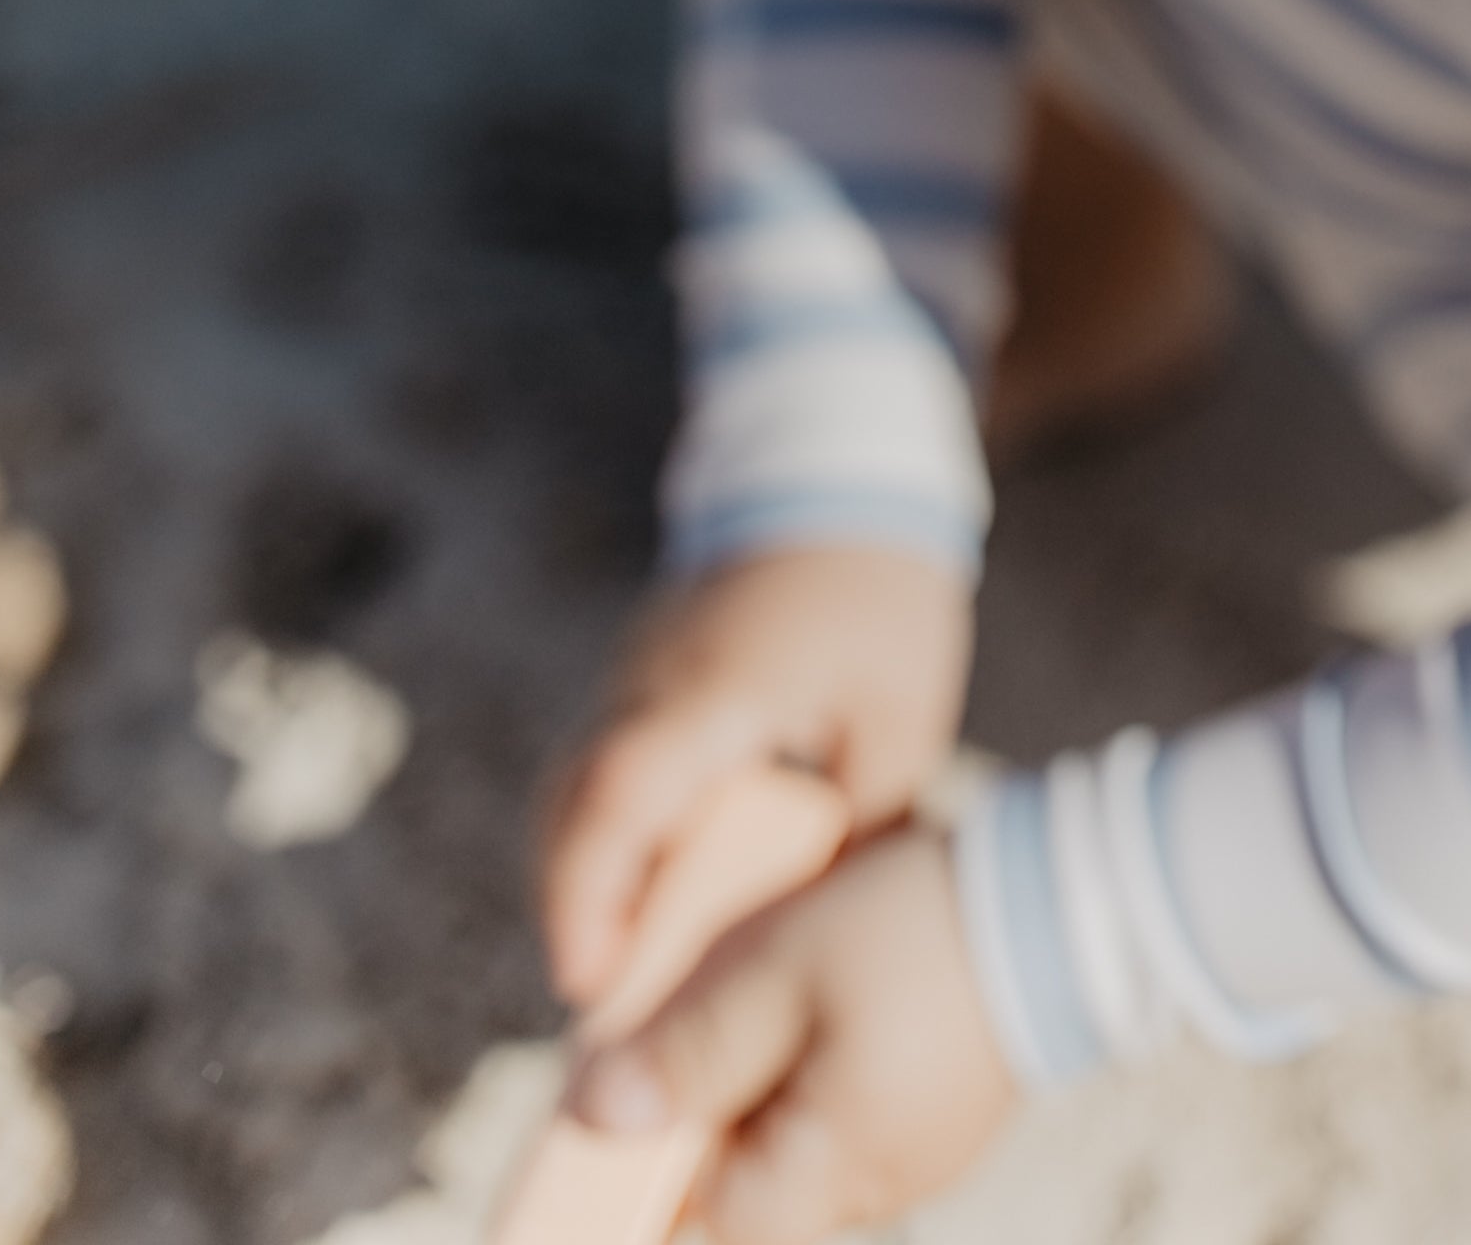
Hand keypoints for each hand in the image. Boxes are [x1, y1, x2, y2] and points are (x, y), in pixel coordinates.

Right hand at [541, 545, 973, 1014]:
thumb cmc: (879, 589)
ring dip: (584, 871)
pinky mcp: (647, 670)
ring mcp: (639, 669)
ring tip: (623, 962)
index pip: (617, 794)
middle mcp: (653, 680)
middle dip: (573, 908)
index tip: (587, 983)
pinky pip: (606, 760)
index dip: (589, 895)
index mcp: (715, 690)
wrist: (843, 468)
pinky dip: (609, 829)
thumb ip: (862, 815)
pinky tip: (652, 884)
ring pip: (576, 784)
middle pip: (569, 803)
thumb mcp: (901, 713)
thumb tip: (831, 921)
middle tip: (602, 1003)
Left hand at [570, 822, 1019, 1242]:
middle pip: (752, 1180)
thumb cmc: (910, 933)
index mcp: (825, 1174)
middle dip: (709, 1107)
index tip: (616, 1102)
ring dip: (768, 1078)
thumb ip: (686, 1051)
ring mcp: (922, 1155)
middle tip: (695, 1012)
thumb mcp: (776, 973)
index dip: (646, 1166)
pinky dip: (825, 1060)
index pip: (703, 1219)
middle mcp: (875, 1187)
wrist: (1065, 895)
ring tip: (770, 980)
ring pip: (805, 1139)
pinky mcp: (951, 1114)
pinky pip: (859, 1107)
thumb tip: (595, 1115)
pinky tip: (833, 986)